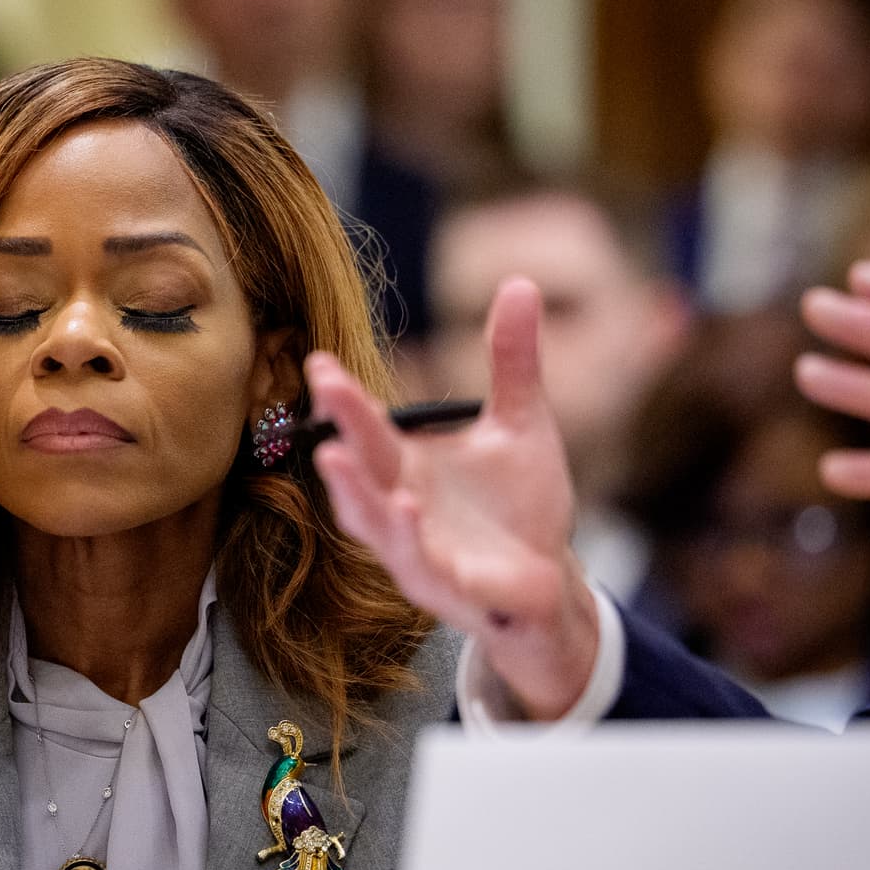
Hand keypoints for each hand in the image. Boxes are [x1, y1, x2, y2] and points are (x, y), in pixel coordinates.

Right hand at [306, 277, 599, 718]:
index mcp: (407, 467)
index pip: (368, 427)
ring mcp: (416, 552)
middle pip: (362, 467)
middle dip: (341, 427)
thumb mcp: (522, 422)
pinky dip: (409, 541)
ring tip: (335, 454)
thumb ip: (512, 361)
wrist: (548, 579)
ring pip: (373, 523)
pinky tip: (407, 509)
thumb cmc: (521, 504)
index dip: (344, 397)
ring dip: (353, 491)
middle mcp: (399, 508)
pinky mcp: (447, 588)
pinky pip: (421, 566)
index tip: (321, 359)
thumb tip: (520, 282)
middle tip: (325, 382)